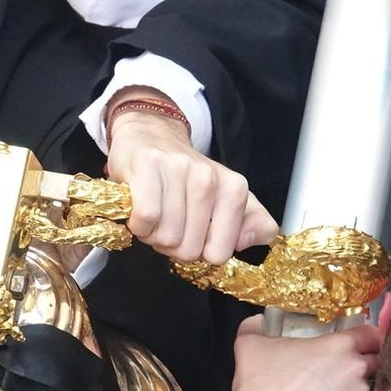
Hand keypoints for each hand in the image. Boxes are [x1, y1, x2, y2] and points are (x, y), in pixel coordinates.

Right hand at [104, 97, 277, 262]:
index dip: (199, 253)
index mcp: (234, 189)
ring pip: (166, 238)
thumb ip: (253, 224)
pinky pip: (147, 218)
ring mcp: (179, 170)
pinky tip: (139, 213)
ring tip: (155, 215)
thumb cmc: (186, 179)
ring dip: (154, 235)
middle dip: (173, 246)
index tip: (193, 234)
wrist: (152, 136)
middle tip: (169, 223)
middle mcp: (209, 178)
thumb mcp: (227, 199)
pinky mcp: (147, 166)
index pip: (218, 253)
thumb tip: (250, 240)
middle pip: (189, 250)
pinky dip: (138, 225)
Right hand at [186, 304, 388, 390]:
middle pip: (375, 360)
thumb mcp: (249, 344)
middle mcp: (355, 370)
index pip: (373, 333)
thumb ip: (257, 326)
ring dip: (354, 389)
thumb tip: (258, 321)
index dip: (367, 337)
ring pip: (366, 388)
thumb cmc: (257, 385)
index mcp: (339, 345)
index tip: (358, 342)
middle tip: (340, 369)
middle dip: (362, 363)